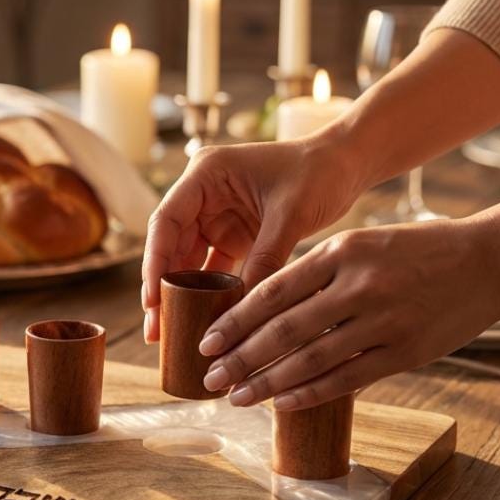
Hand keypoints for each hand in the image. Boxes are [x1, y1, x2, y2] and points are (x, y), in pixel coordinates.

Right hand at [142, 136, 362, 341]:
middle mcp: (203, 195)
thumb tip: (244, 311)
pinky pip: (213, 270)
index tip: (153, 300)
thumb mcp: (290, 215)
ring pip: (188, 263)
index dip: (155, 262)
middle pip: (170, 247)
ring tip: (170, 335)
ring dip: (181, 297)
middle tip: (155, 331)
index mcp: (206, 174)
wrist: (347, 164)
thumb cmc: (319, 172)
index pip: (166, 222)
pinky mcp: (234, 236)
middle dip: (162, 289)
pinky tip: (203, 323)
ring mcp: (216, 217)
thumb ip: (265, 258)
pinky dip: (209, 295)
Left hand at [198, 219, 499, 408]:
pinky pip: (347, 378)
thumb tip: (266, 312)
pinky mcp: (406, 351)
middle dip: (240, 357)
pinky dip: (310, 394)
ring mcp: (383, 319)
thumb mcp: (362, 244)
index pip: (272, 290)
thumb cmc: (417, 251)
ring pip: (310, 358)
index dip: (235, 320)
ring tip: (237, 397)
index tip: (207, 340)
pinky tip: (283, 404)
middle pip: (283, 329)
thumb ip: (318, 274)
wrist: (490, 260)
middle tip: (210, 377)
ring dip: (267, 383)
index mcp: (340, 250)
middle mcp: (358, 283)